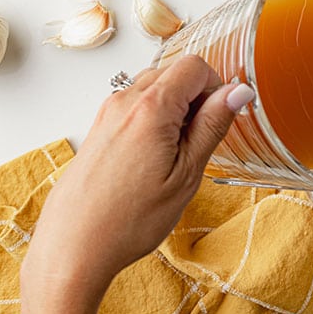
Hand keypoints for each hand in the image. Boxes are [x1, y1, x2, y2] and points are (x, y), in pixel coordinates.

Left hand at [22, 56, 254, 298]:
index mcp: (151, 108)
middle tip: (199, 142)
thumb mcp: (186, 174)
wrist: (73, 247)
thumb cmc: (128, 220)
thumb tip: (238, 92)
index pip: (195, 66)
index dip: (217, 87)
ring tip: (175, 156)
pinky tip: (154, 161)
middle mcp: (124, 102)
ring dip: (174, 111)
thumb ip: (212, 125)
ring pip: (154, 89)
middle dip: (196, 98)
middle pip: (173, 73)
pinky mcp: (99, 129)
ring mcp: (107, 114)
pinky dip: (153, 122)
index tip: (220, 117)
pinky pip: (135, 108)